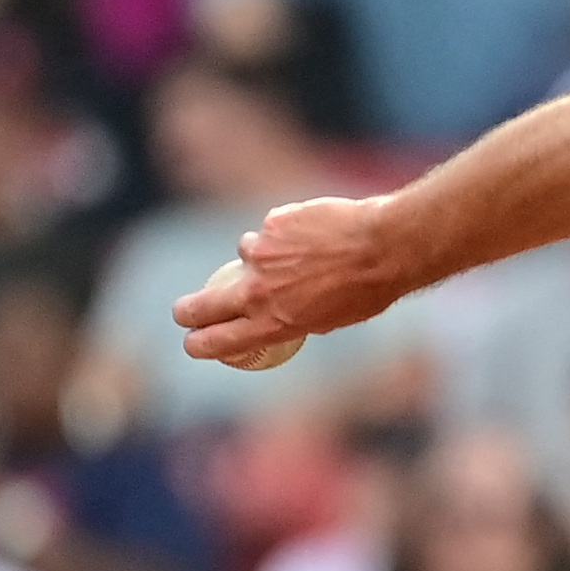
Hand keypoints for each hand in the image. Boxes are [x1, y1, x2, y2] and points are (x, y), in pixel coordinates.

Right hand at [174, 195, 401, 363]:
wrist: (384, 248)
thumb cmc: (367, 291)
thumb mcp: (330, 320)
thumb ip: (293, 318)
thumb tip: (274, 317)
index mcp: (275, 324)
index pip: (218, 341)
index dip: (199, 344)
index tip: (192, 342)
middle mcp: (260, 293)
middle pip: (201, 305)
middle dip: (187, 311)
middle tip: (185, 311)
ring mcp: (261, 258)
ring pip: (245, 255)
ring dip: (265, 256)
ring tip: (308, 254)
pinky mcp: (270, 227)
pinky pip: (271, 230)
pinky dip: (287, 232)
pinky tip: (317, 233)